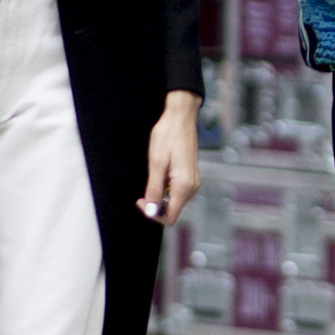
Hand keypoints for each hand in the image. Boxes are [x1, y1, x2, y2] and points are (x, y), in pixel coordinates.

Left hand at [139, 90, 201, 226]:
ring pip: (175, 201)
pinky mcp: (191, 176)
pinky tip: (162, 172)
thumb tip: (150, 210)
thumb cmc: (167, 136)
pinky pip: (178, 191)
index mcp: (184, 186)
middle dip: (156, 204)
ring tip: (155, 175)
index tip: (141, 200)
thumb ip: (154, 189)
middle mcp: (193, 187)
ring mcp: (194, 182)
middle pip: (173, 210)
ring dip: (161, 195)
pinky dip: (167, 188)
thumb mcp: (156, 163)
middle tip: (144, 188)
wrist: (180, 118)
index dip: (153, 213)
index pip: (170, 216)